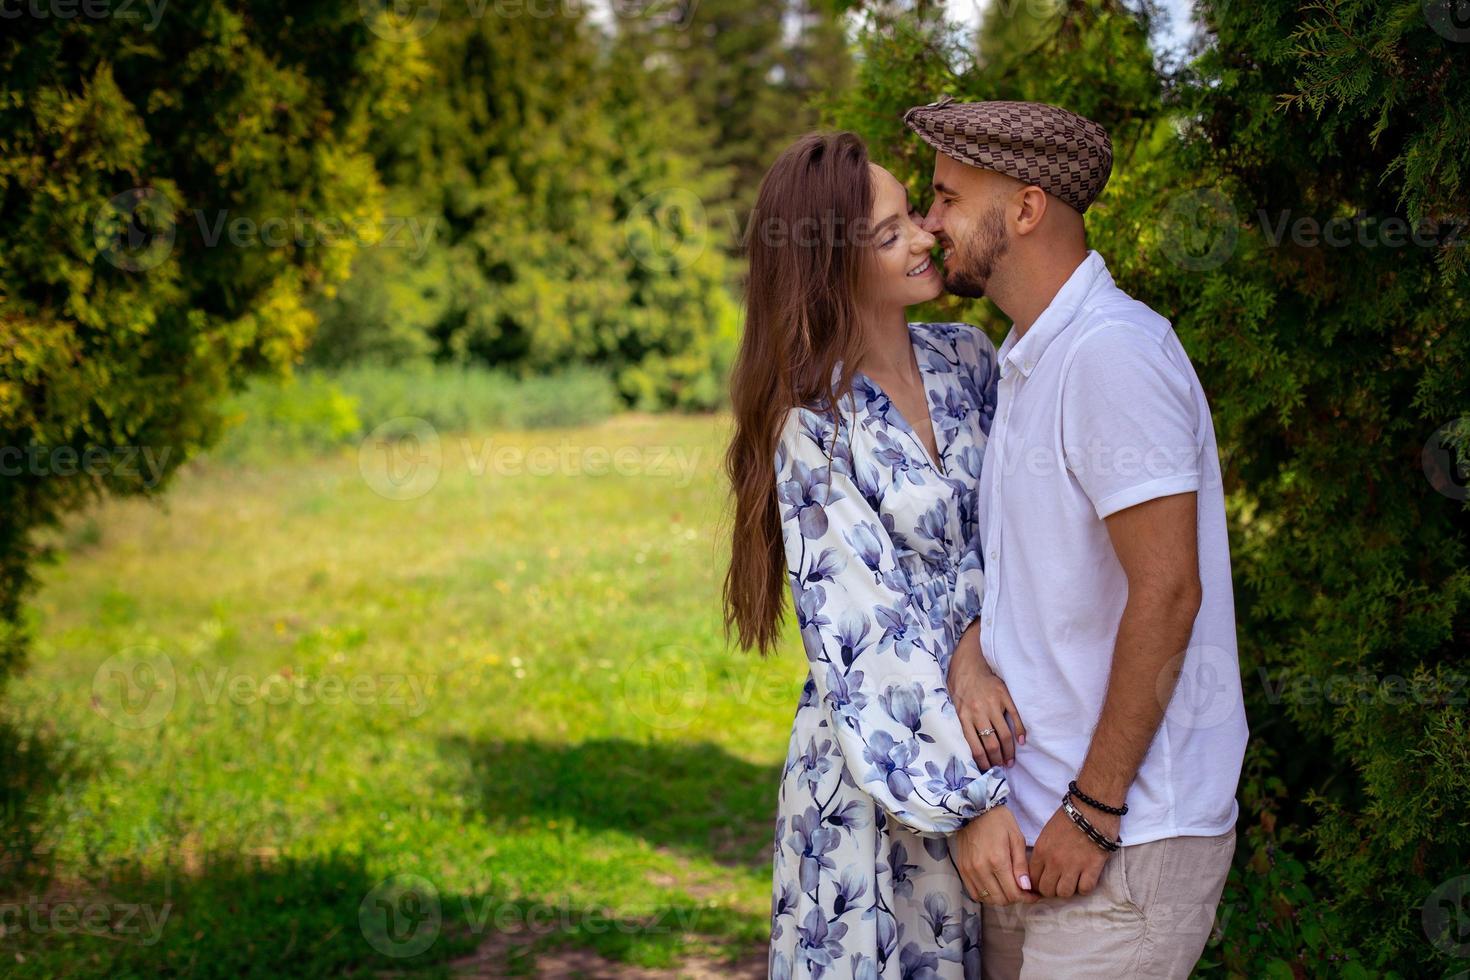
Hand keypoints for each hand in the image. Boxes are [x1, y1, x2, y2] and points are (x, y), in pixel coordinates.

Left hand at [947, 624, 1025, 768]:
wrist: (969, 660)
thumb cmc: (958, 683)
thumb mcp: (953, 703)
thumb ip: (962, 721)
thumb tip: (968, 744)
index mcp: (964, 716)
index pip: (975, 746)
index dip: (983, 761)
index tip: (988, 769)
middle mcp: (978, 712)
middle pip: (991, 744)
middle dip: (998, 759)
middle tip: (1002, 767)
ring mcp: (993, 704)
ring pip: (1004, 735)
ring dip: (1009, 751)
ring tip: (1011, 760)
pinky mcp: (1004, 696)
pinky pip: (1015, 716)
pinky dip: (1020, 730)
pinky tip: (1022, 741)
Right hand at [953, 804, 1036, 906]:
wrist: (972, 809)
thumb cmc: (999, 820)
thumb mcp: (1016, 838)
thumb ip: (1021, 865)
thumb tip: (1026, 888)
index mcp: (998, 861)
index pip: (1014, 893)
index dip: (1027, 898)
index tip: (1034, 895)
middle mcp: (981, 869)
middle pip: (1001, 899)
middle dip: (1015, 899)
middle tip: (1023, 891)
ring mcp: (969, 870)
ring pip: (988, 899)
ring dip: (1001, 898)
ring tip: (1009, 889)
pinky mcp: (962, 869)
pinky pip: (974, 893)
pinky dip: (986, 895)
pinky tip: (994, 887)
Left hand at [1028, 801, 1118, 898]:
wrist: (1091, 808)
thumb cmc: (1068, 817)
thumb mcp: (1047, 833)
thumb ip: (1042, 852)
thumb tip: (1040, 869)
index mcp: (1041, 851)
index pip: (1032, 878)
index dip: (1036, 884)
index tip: (1043, 882)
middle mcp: (1054, 861)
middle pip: (1046, 890)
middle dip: (1050, 890)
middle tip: (1057, 884)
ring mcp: (1073, 866)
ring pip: (1064, 893)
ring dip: (1067, 890)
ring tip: (1071, 882)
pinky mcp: (1091, 868)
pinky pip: (1084, 889)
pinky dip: (1084, 888)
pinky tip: (1084, 880)